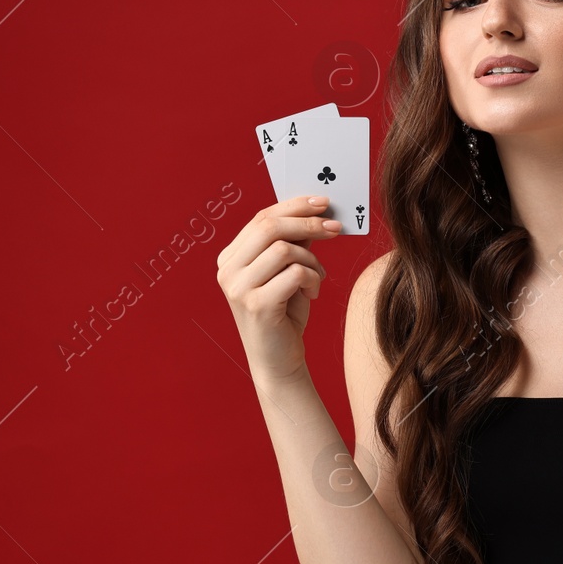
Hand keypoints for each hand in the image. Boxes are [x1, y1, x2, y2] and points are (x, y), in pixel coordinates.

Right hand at [216, 195, 340, 385]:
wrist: (277, 361)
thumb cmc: (284, 315)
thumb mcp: (288, 272)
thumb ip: (295, 243)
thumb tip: (316, 212)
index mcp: (230, 258)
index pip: (262, 218)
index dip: (294, 206)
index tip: (323, 202)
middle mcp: (227, 270)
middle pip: (269, 227)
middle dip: (307, 223)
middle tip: (335, 228)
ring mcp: (238, 288)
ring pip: (283, 249)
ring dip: (311, 260)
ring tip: (317, 277)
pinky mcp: (256, 305)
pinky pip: (294, 273)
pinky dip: (312, 278)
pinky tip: (313, 293)